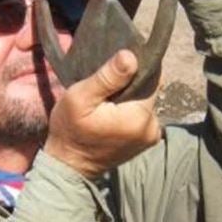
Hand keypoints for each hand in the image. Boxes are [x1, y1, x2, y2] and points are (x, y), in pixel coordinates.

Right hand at [44, 49, 160, 178]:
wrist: (69, 166)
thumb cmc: (70, 130)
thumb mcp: (81, 98)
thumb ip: (107, 78)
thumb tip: (131, 56)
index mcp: (140, 117)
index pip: (151, 79)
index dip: (133, 69)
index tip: (114, 68)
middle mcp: (153, 128)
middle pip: (148, 91)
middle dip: (130, 84)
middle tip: (105, 87)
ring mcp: (151, 138)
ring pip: (144, 102)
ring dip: (129, 98)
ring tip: (106, 101)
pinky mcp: (145, 142)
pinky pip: (141, 116)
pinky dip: (129, 110)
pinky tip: (111, 113)